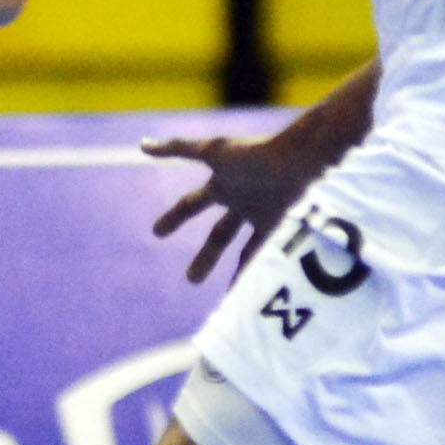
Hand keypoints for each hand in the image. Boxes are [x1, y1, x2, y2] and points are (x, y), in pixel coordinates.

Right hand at [142, 131, 324, 282]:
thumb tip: (142, 144)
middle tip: (191, 280)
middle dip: (205, 257)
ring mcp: (266, 217)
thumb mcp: (213, 152)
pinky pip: (271, 260)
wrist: (302, 159)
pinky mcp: (287, 229)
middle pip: (219, 236)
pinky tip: (256, 298)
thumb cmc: (256, 152)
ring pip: (247, 253)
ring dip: (237, 275)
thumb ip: (178, 149)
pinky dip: (263, 277)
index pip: (191, 205)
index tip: (156, 233)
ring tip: (233, 299)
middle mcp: (243, 202)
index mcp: (223, 184)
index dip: (173, 218)